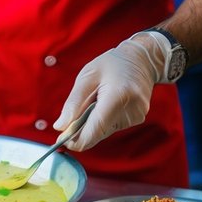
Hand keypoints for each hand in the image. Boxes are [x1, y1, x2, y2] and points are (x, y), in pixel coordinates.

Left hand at [53, 33, 166, 150]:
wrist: (141, 60)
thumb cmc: (111, 65)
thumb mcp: (87, 76)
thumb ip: (73, 103)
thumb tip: (60, 126)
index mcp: (118, 96)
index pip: (96, 129)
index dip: (77, 140)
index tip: (62, 141)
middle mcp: (131, 109)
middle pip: (99, 133)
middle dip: (82, 130)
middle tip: (73, 116)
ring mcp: (137, 115)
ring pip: (105, 131)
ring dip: (94, 123)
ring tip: (97, 100)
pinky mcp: (138, 119)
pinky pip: (113, 126)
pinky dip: (104, 119)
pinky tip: (107, 103)